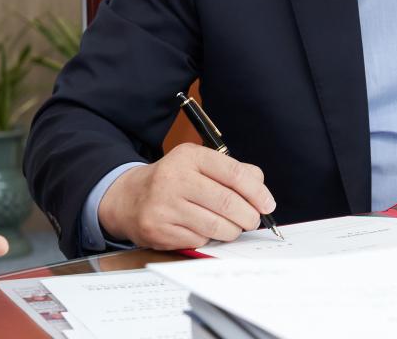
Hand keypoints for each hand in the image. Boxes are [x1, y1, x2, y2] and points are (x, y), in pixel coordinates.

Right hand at [98, 143, 275, 249]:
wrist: (129, 198)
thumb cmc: (174, 180)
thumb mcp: (199, 164)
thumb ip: (232, 172)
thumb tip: (261, 191)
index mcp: (189, 156)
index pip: (234, 174)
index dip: (257, 192)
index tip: (268, 204)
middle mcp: (174, 179)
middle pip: (227, 203)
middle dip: (248, 216)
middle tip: (253, 220)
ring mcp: (164, 206)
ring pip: (215, 226)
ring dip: (232, 231)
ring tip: (233, 228)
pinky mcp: (158, 230)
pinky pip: (198, 240)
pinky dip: (209, 239)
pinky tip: (206, 231)